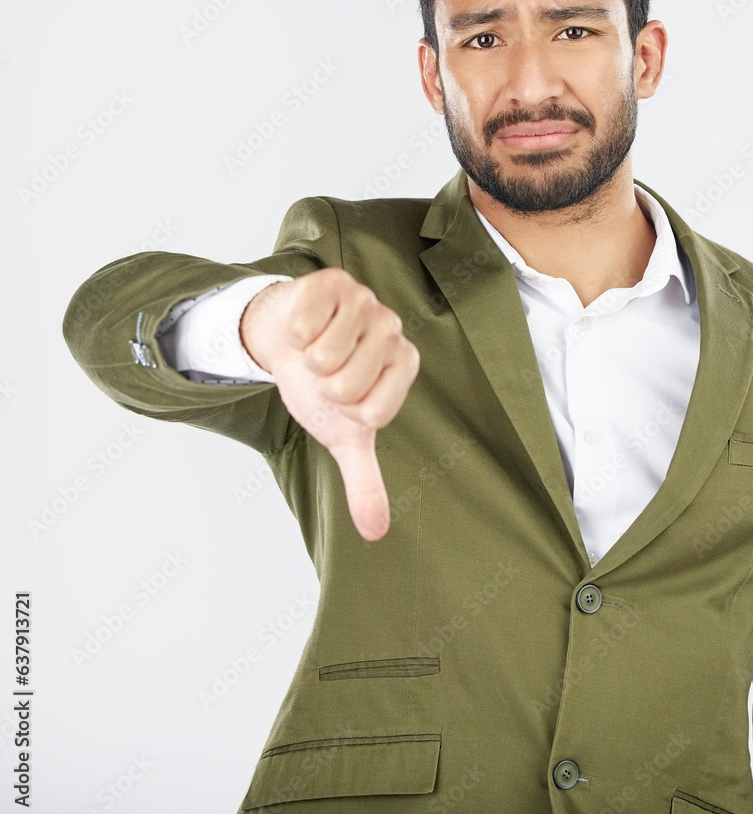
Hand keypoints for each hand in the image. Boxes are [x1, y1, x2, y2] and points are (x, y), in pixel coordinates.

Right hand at [239, 269, 419, 540]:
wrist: (286, 340)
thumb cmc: (322, 386)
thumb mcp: (343, 435)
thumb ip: (365, 481)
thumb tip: (375, 532)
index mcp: (405, 365)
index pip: (373, 412)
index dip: (346, 413)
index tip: (345, 399)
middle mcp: (393, 329)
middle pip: (347, 385)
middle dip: (324, 387)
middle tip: (325, 372)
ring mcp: (365, 300)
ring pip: (325, 354)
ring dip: (306, 359)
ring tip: (314, 349)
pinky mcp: (332, 281)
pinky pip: (304, 321)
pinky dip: (293, 332)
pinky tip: (304, 325)